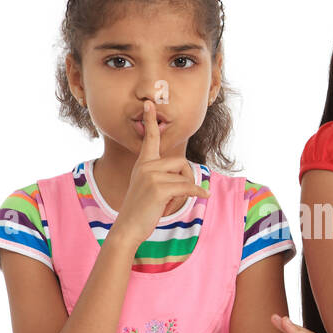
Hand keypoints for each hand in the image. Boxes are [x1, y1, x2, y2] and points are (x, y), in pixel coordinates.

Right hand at [111, 100, 210, 245]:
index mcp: (143, 163)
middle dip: (186, 178)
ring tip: (172, 203)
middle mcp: (146, 166)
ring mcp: (151, 176)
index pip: (150, 139)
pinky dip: (198, 192)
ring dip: (187, 191)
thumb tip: (187, 173)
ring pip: (185, 176)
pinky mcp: (159, 189)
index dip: (150, 121)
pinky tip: (204, 196)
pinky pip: (188, 187)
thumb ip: (161, 175)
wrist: (128, 228)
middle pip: (181, 162)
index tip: (150, 104)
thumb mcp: (148, 187)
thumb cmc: (141, 210)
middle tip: (178, 195)